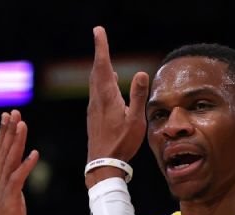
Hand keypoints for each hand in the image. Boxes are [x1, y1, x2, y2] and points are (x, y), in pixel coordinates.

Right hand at [0, 109, 38, 214]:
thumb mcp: (9, 198)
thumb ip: (11, 184)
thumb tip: (17, 172)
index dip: (3, 133)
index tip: (8, 115)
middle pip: (3, 151)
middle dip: (9, 130)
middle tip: (14, 112)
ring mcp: (2, 190)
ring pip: (9, 160)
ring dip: (16, 141)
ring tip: (23, 124)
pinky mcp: (10, 200)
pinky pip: (18, 179)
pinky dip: (26, 165)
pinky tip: (35, 153)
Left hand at [87, 26, 148, 162]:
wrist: (102, 163)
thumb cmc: (121, 143)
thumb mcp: (135, 120)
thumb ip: (137, 96)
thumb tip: (140, 72)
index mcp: (107, 97)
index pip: (103, 65)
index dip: (101, 47)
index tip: (98, 30)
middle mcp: (97, 100)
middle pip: (97, 71)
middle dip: (100, 53)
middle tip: (100, 37)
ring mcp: (93, 108)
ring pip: (95, 82)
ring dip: (100, 68)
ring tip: (104, 59)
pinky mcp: (93, 116)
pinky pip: (96, 93)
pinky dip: (101, 82)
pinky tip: (106, 86)